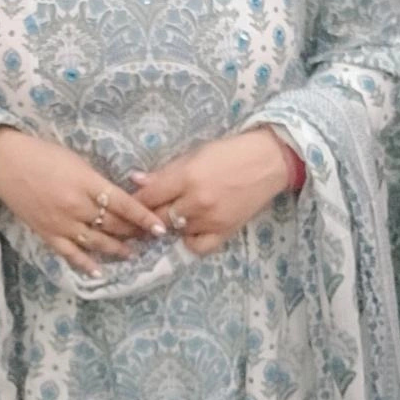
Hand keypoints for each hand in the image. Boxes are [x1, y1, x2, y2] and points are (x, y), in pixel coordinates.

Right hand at [0, 130, 167, 274]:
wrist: (4, 163)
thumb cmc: (42, 154)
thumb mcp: (77, 161)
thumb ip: (97, 181)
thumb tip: (118, 197)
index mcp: (87, 183)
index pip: (123, 204)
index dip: (144, 217)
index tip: (161, 227)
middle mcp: (77, 207)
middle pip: (114, 225)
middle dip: (135, 233)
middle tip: (150, 239)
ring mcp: (62, 223)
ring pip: (97, 242)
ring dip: (117, 249)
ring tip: (132, 254)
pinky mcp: (47, 234)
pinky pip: (70, 253)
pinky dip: (85, 264)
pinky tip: (99, 272)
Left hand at [132, 128, 293, 256]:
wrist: (269, 162)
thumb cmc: (230, 152)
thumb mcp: (194, 154)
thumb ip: (165, 172)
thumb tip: (135, 181)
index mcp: (187, 178)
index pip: (148, 197)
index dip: (135, 200)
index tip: (130, 202)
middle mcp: (197, 202)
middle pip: (157, 217)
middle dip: (148, 214)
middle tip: (145, 212)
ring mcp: (211, 220)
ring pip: (175, 231)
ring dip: (170, 224)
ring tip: (172, 214)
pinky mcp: (225, 232)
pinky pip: (197, 246)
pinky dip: (189, 240)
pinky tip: (189, 229)